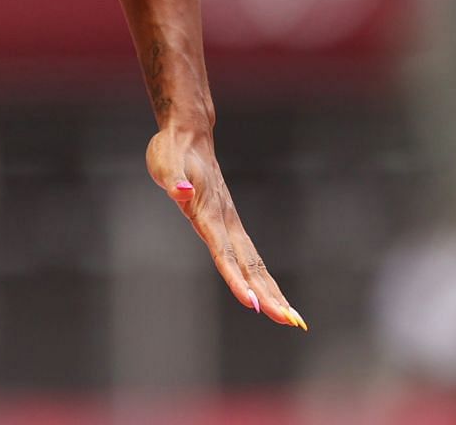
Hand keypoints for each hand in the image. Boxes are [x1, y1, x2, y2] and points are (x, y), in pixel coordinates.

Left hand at [147, 122, 306, 329]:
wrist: (189, 134)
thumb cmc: (172, 150)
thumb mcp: (164, 162)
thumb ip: (173, 178)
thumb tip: (181, 190)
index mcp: (209, 211)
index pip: (223, 252)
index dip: (236, 279)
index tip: (252, 304)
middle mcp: (225, 221)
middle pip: (249, 264)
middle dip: (269, 294)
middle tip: (289, 322)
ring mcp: (230, 223)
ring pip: (254, 263)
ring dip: (272, 291)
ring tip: (291, 319)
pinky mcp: (228, 223)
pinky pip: (248, 256)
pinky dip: (261, 278)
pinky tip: (270, 295)